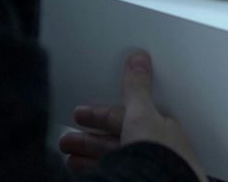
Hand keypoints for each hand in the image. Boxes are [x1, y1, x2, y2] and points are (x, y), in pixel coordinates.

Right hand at [58, 51, 206, 181]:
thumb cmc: (160, 155)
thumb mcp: (143, 114)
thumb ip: (137, 89)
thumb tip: (139, 58)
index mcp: (160, 128)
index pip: (126, 116)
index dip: (101, 114)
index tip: (80, 113)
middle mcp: (154, 148)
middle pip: (117, 138)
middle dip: (89, 138)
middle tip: (67, 139)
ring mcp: (145, 166)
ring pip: (112, 157)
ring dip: (88, 154)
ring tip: (68, 156)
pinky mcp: (135, 177)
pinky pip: (112, 170)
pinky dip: (94, 168)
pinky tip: (82, 170)